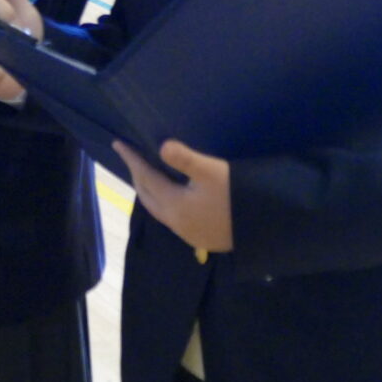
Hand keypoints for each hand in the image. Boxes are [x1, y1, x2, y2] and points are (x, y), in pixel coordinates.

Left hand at [115, 139, 233, 252]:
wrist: (263, 229)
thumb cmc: (237, 197)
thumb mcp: (213, 172)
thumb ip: (185, 159)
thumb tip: (162, 146)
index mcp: (174, 206)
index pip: (146, 178)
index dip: (132, 160)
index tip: (118, 144)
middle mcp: (176, 222)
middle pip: (147, 197)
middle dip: (136, 176)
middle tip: (131, 157)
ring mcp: (188, 233)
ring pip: (158, 209)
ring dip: (149, 190)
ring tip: (147, 174)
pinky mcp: (201, 237)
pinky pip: (171, 216)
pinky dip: (163, 201)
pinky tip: (172, 195)